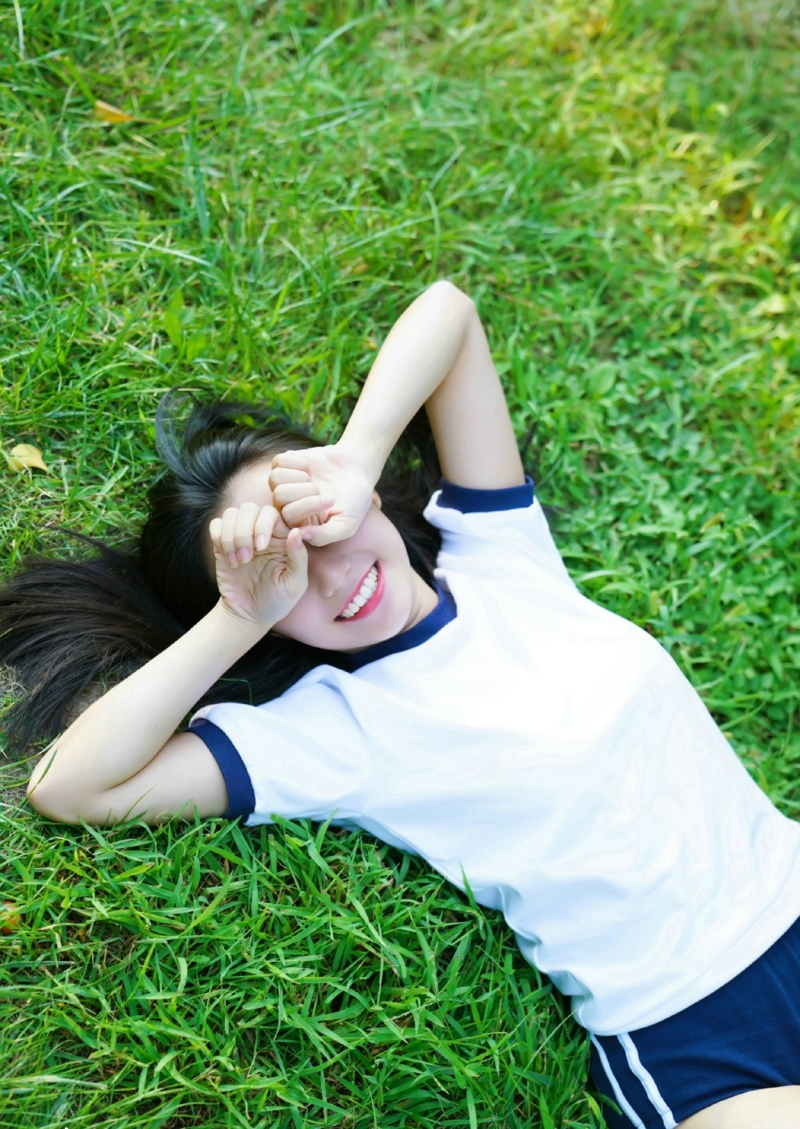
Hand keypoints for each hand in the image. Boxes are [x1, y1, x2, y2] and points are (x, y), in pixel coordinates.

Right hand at [209, 503, 310, 627]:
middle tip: (248, 558)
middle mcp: (261, 533)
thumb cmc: (277, 601)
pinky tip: (228, 559)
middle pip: (250, 509)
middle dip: (245, 531)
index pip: (273, 512)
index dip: (264, 523)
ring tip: (239, 562)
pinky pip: (215, 526)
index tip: (262, 548)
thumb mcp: (294, 584)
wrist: (250, 615)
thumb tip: (296, 532)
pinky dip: (219, 538)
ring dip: (232, 536)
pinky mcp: (222, 545)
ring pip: (231, 514)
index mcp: (282, 538)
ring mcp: (241, 537)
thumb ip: (298, 558)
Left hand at [269, 444, 375, 546]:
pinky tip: (308, 466)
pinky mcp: (284, 465)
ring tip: (313, 478)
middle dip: (305, 489)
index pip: (288, 516)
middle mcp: (287, 505)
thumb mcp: (347, 524)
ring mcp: (283, 484)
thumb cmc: (353, 500)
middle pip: (279, 496)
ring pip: (275, 478)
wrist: (358, 469)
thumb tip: (298, 535)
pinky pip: (278, 461)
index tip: (331, 500)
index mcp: (299, 524)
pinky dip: (296, 461)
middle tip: (321, 488)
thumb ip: (324, 536)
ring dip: (299, 476)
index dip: (309, 505)